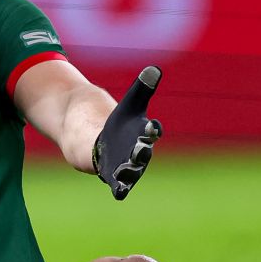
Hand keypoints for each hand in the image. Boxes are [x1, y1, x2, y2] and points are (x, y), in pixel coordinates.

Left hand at [92, 66, 163, 200]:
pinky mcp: (115, 177)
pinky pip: (120, 184)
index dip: (152, 129)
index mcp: (144, 133)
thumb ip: (142, 89)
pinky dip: (120, 188)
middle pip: (143, 152)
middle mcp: (140, 152)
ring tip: (124, 168)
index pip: (152, 130)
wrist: (106, 143)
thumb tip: (154, 69)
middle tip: (140, 149)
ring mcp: (129, 166)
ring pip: (132, 169)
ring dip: (129, 170)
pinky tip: (119, 192)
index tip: (151, 126)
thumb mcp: (129, 104)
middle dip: (141, 151)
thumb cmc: (123, 124)